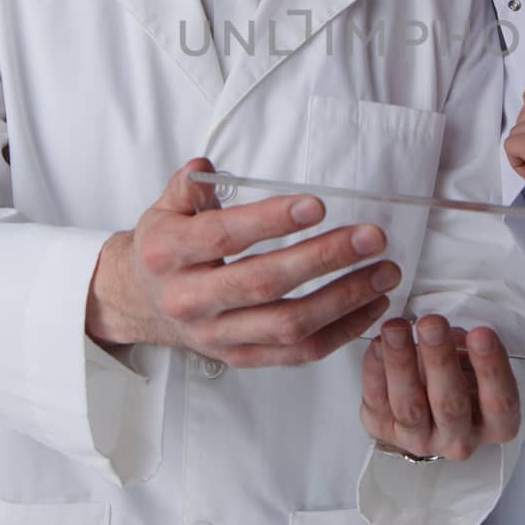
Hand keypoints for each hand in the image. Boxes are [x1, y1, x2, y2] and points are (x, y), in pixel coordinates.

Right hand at [85, 158, 398, 366]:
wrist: (140, 302)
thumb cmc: (165, 247)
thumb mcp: (164, 209)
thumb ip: (188, 187)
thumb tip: (204, 167)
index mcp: (168, 255)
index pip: (222, 237)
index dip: (270, 221)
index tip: (316, 205)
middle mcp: (190, 300)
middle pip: (264, 283)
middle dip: (323, 259)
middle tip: (370, 237)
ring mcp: (216, 336)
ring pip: (288, 324)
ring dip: (344, 299)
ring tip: (384, 272)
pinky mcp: (240, 358)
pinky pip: (297, 354)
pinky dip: (341, 332)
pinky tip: (371, 306)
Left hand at [359, 315, 520, 461]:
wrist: (427, 398)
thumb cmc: (458, 375)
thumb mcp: (474, 360)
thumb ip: (467, 348)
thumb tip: (446, 330)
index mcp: (494, 424)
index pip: (500, 401)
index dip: (491, 368)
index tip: (481, 333)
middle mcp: (459, 439)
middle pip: (450, 404)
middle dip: (440, 360)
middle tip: (432, 325)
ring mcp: (420, 440)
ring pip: (410, 406)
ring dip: (402, 363)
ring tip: (396, 329)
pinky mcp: (384, 430)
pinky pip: (377, 402)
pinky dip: (375, 371)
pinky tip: (378, 344)